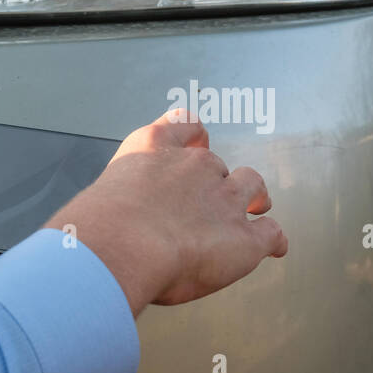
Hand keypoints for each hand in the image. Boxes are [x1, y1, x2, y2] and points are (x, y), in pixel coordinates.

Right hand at [44, 110, 287, 313]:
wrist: (121, 244)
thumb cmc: (98, 229)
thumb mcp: (99, 199)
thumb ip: (116, 203)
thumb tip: (105, 228)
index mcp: (154, 149)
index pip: (185, 125)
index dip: (195, 136)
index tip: (199, 142)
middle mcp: (195, 166)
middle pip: (217, 165)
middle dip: (215, 182)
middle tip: (210, 204)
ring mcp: (225, 199)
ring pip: (253, 186)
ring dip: (255, 197)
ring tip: (257, 207)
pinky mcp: (245, 237)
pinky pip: (271, 232)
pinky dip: (273, 239)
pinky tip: (274, 247)